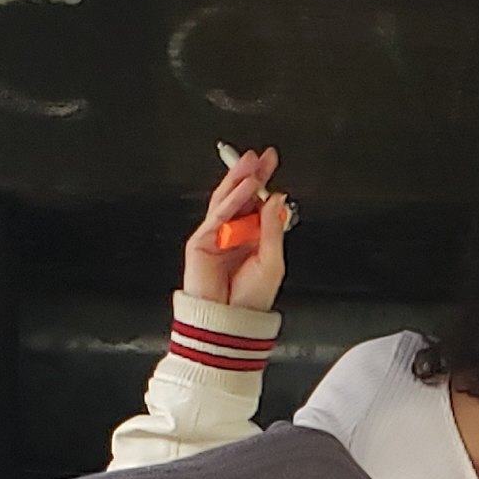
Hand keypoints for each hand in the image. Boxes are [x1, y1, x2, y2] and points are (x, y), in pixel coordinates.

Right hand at [182, 147, 294, 312]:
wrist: (230, 322)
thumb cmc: (250, 299)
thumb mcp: (273, 261)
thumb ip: (273, 228)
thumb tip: (276, 199)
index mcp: (252, 237)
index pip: (257, 202)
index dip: (263, 181)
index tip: (271, 161)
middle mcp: (234, 233)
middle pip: (241, 196)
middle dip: (249, 174)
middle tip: (260, 156)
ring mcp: (217, 236)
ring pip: (226, 200)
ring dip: (238, 180)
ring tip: (250, 163)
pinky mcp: (201, 241)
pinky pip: (218, 216)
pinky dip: (232, 200)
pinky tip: (243, 187)